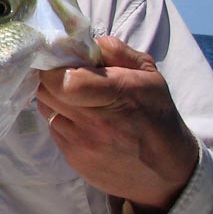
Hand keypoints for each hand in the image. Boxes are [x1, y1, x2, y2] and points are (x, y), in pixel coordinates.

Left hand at [37, 36, 197, 213]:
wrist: (167, 172)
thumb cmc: (158, 117)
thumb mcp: (149, 76)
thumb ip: (117, 52)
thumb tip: (84, 41)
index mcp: (118, 95)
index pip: (65, 79)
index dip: (55, 65)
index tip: (61, 59)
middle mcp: (96, 123)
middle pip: (46, 90)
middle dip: (51, 77)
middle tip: (66, 75)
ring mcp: (82, 144)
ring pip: (45, 108)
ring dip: (55, 98)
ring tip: (78, 100)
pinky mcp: (73, 159)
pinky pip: (53, 128)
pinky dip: (61, 119)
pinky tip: (82, 121)